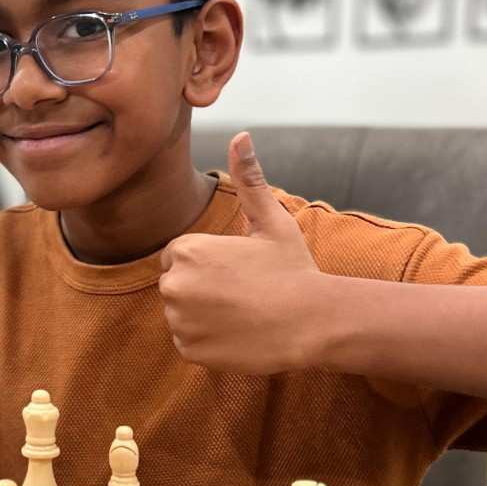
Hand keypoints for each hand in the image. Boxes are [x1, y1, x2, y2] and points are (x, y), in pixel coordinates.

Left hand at [158, 132, 323, 373]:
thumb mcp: (272, 221)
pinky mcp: (188, 350)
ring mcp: (179, 321)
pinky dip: (207, 341)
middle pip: (176, 283)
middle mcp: (175, 285)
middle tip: (242, 291)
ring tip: (242, 312)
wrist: (311, 323)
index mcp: (188, 250)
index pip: (180, 255)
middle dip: (201, 286)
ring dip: (203, 314)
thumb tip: (241, 134)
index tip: (239, 269)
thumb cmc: (292, 269)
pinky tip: (237, 333)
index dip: (210, 261)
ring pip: (181, 314)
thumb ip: (249, 179)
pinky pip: (188, 341)